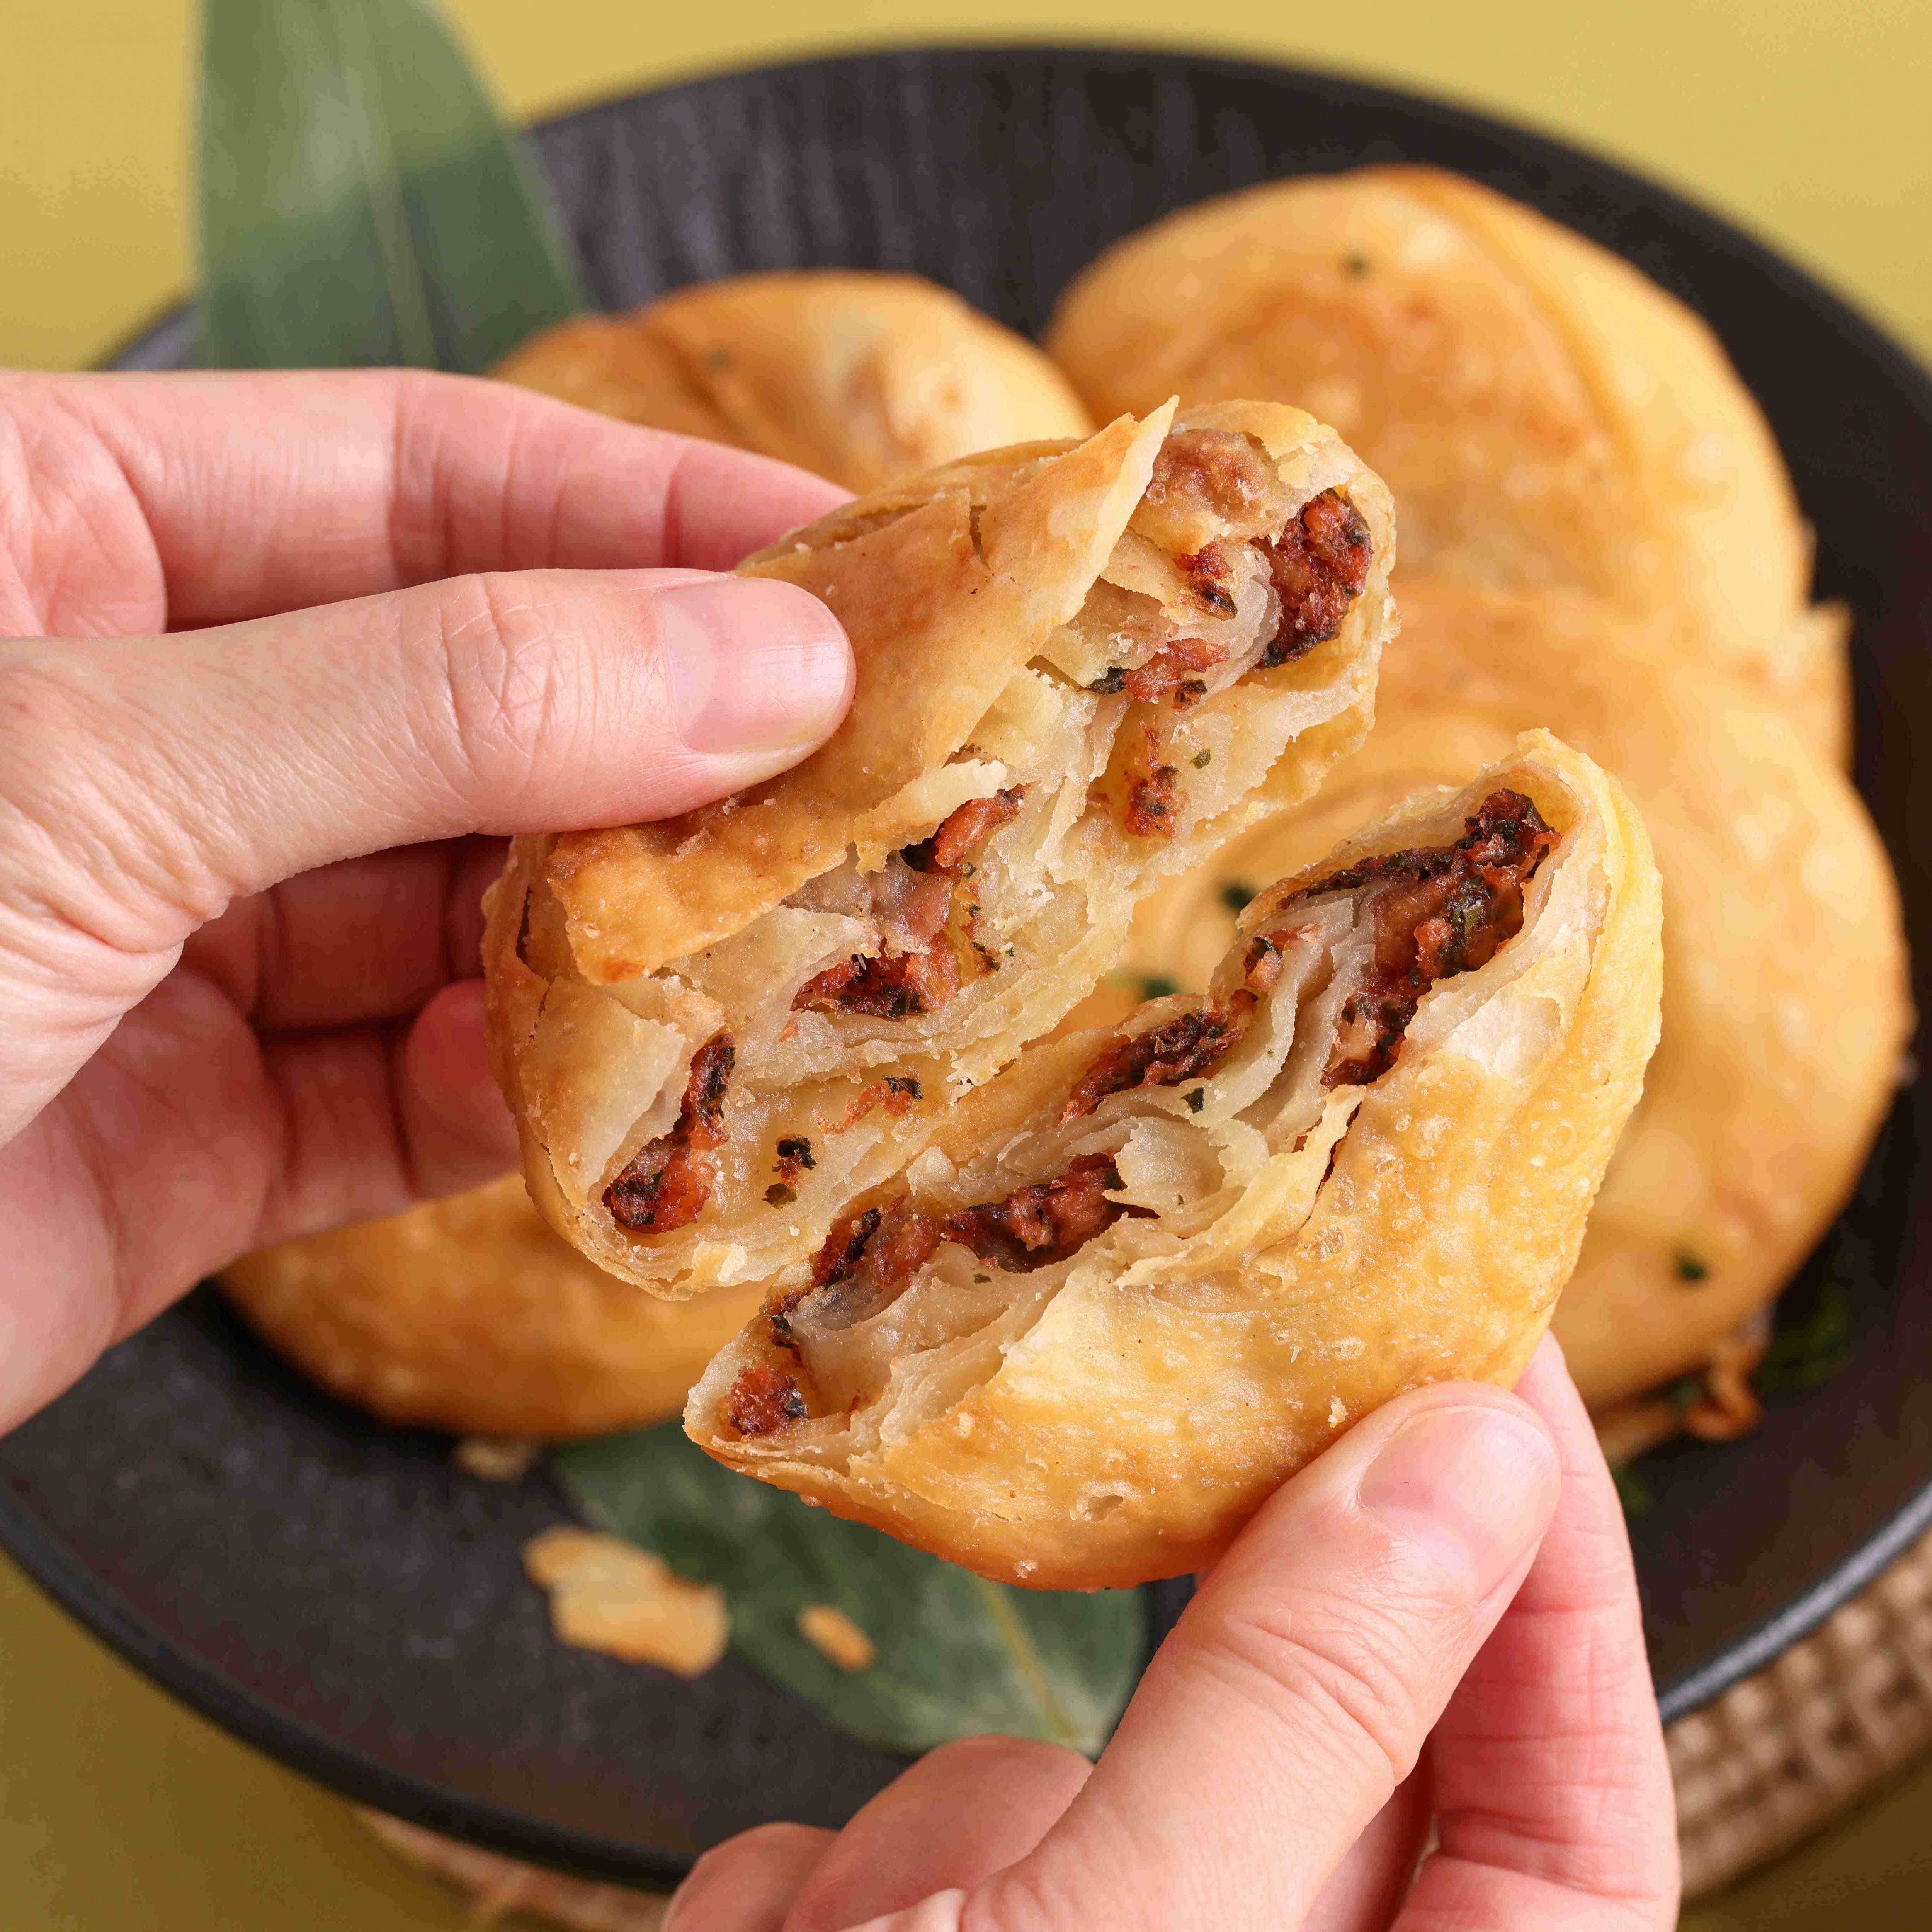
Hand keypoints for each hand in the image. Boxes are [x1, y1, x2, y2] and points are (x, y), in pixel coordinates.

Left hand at [0, 369, 851, 1432]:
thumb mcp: (93, 768)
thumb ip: (439, 703)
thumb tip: (748, 658)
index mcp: (65, 536)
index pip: (435, 478)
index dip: (660, 512)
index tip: (856, 562)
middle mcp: (140, 722)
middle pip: (484, 699)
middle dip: (681, 745)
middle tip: (891, 773)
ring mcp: (174, 935)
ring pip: (473, 909)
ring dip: (632, 939)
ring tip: (810, 946)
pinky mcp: (196, 1133)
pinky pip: (417, 1092)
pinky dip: (534, 1101)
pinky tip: (640, 1099)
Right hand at [664, 1337, 1679, 1930]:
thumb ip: (1306, 1705)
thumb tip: (1465, 1453)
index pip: (1566, 1785)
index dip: (1546, 1556)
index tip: (1491, 1354)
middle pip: (1285, 1757)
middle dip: (1195, 1652)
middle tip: (1192, 1416)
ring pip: (1044, 1797)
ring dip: (949, 1844)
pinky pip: (897, 1861)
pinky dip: (833, 1903)